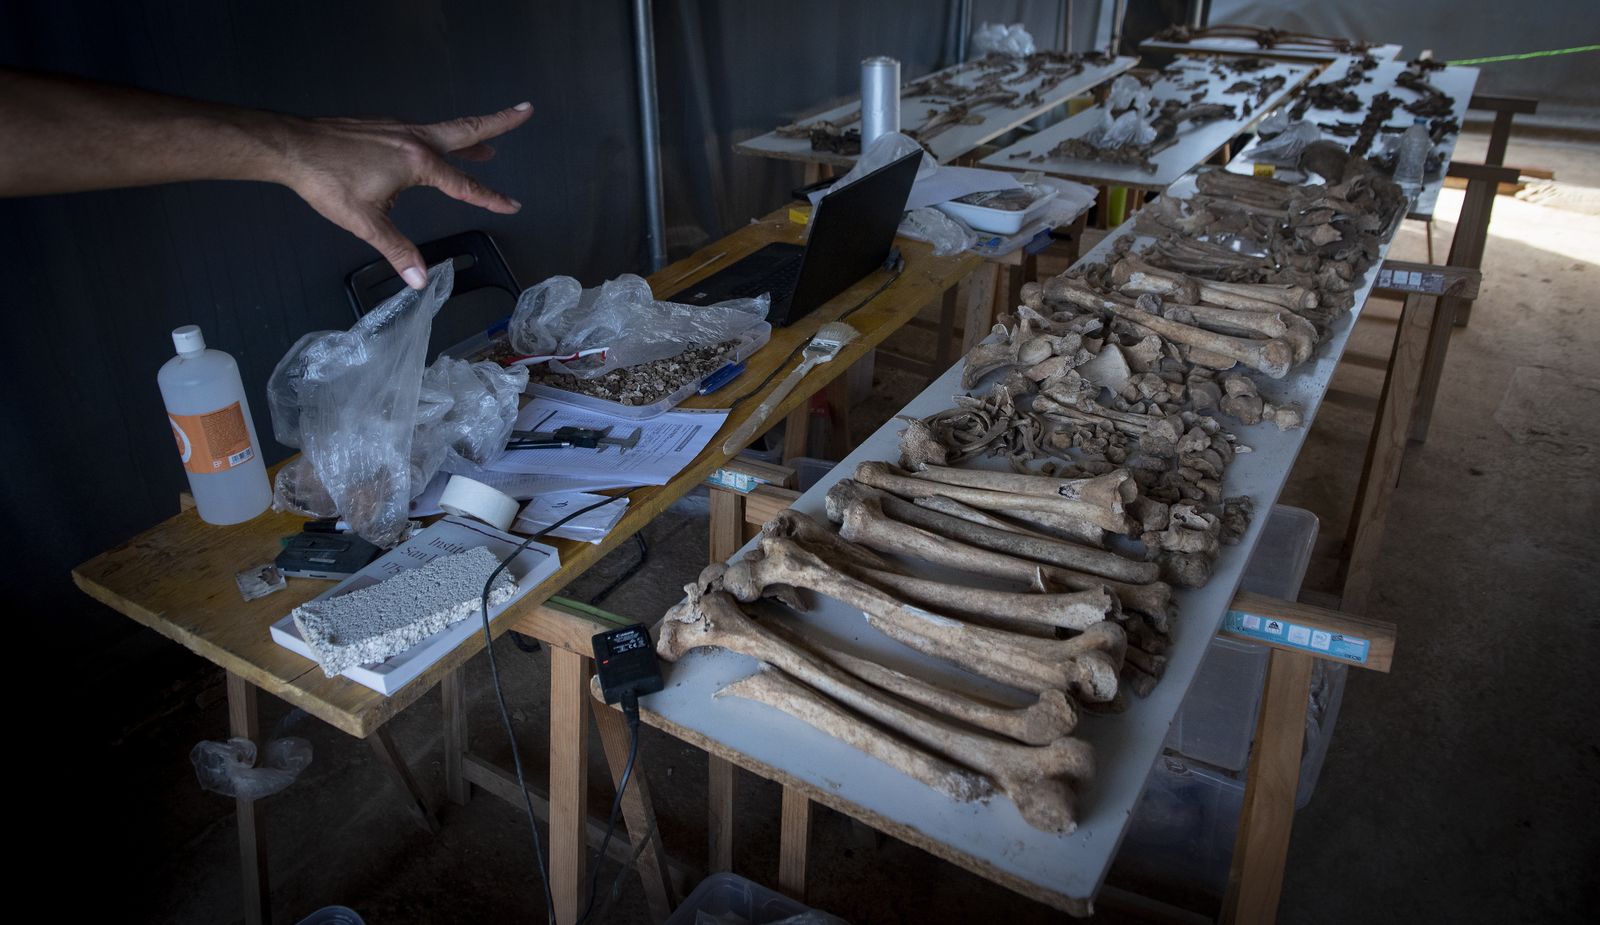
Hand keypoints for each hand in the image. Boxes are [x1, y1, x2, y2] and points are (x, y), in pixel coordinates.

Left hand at [278, 102, 533, 287]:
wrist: (292, 146)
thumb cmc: (328, 181)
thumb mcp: (365, 221)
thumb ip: (397, 249)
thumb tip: (420, 280)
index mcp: (417, 162)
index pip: (463, 185)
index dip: (490, 198)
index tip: (513, 205)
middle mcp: (414, 139)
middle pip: (466, 130)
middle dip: (499, 122)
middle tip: (526, 109)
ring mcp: (398, 129)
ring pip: (444, 131)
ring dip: (469, 137)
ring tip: (487, 148)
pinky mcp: (382, 128)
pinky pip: (422, 132)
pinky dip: (439, 139)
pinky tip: (432, 149)